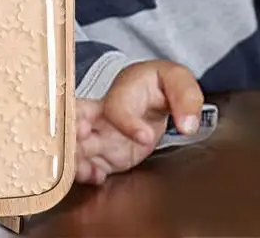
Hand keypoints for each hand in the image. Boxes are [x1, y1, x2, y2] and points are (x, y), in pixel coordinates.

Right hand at [75, 60, 203, 184]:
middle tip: (76, 148)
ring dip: (75, 158)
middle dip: (71, 133)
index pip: (117, 108)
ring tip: (82, 171)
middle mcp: (104, 113)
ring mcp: (101, 134)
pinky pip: (87, 164)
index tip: (145, 136)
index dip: (128, 124)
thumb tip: (188, 125)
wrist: (149, 92)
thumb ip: (186, 99)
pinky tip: (93, 178)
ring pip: (77, 145)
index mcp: (123, 93)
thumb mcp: (178, 80)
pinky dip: (83, 172)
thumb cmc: (160, 82)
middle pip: (75, 119)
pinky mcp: (104, 153)